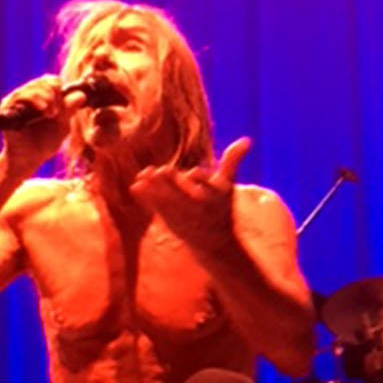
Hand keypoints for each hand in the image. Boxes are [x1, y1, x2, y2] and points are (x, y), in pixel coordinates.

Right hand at [0, 75, 82, 176]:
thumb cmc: (44, 144)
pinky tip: (42, 109)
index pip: (50, 81)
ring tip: (51, 114)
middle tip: (56, 112)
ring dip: (46, 98)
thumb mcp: (62, 126)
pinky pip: (20, 96)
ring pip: (32, 87)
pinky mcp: (6, 108)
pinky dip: (33, 100)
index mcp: (40, 98)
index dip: (59, 88)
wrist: (28, 160)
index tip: (63, 103)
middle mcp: (26, 96)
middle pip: (43, 82)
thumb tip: (82, 94)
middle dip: (53, 94)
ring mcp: (15, 101)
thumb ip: (69, 110)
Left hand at [129, 138, 251, 259]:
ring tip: (142, 176)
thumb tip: (248, 139)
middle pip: (185, 193)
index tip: (194, 172)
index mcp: (214, 196)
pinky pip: (156, 208)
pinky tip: (135, 186)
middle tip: (162, 170)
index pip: (209, 186)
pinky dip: (145, 198)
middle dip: (174, 184)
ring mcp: (183, 216)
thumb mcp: (228, 186)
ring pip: (168, 201)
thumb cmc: (221, 209)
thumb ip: (233, 161)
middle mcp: (198, 207)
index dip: (201, 180)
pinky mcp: (169, 221)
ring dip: (154, 189)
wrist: (213, 243)